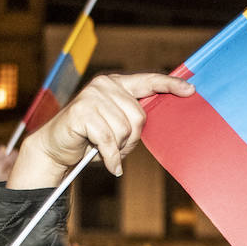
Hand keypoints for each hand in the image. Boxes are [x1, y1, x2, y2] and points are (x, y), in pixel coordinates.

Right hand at [10, 73, 194, 189]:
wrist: (56, 147)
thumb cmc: (90, 138)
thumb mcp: (117, 126)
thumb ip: (133, 119)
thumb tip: (153, 120)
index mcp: (116, 84)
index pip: (148, 81)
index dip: (170, 85)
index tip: (190, 90)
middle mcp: (104, 85)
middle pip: (139, 117)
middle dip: (131, 139)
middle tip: (117, 147)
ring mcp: (92, 96)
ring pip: (124, 130)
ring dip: (119, 148)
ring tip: (106, 150)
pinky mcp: (81, 111)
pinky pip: (108, 141)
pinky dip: (111, 157)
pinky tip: (109, 165)